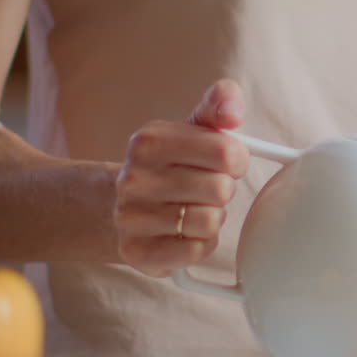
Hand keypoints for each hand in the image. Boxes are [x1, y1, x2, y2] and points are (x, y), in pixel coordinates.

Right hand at [115, 79, 249, 277]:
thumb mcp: (193, 126)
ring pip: (211, 222)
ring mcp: (130, 217)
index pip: (226, 152)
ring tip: (192, 209)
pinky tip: (183, 232)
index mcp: (148, 141)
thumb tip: (233, 112)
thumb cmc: (172, 163)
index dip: (236, 160)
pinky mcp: (138, 252)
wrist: (120, 205)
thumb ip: (219, 104)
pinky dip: (201, 243)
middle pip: (221, 189)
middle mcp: (133, 178)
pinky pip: (199, 250)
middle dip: (223, 190)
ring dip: (213, 218)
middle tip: (205, 188)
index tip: (225, 162)